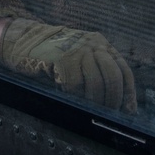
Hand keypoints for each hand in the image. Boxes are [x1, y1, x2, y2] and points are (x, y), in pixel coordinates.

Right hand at [0, 18, 136, 112]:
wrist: (27, 39)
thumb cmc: (56, 55)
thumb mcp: (82, 57)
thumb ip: (100, 73)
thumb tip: (121, 104)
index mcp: (101, 44)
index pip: (124, 70)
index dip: (128, 93)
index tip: (127, 111)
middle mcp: (92, 45)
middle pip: (113, 77)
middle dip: (113, 100)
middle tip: (108, 114)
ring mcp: (77, 51)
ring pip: (96, 83)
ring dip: (95, 102)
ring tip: (90, 110)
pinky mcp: (62, 59)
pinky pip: (75, 85)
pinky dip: (75, 96)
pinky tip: (72, 98)